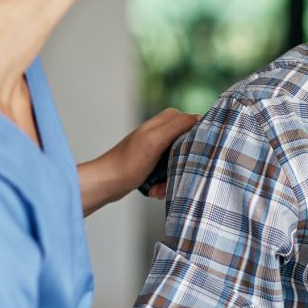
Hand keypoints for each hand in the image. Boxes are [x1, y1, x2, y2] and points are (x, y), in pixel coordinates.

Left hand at [78, 108, 197, 214]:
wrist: (107, 183)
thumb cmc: (127, 163)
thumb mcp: (154, 141)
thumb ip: (177, 126)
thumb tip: (200, 117)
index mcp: (168, 119)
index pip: (197, 125)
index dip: (199, 142)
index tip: (194, 159)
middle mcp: (166, 130)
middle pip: (192, 148)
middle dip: (184, 166)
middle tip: (172, 178)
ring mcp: (161, 147)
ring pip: (182, 163)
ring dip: (173, 179)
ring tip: (158, 188)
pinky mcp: (156, 162)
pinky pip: (171, 173)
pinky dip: (164, 184)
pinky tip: (154, 190)